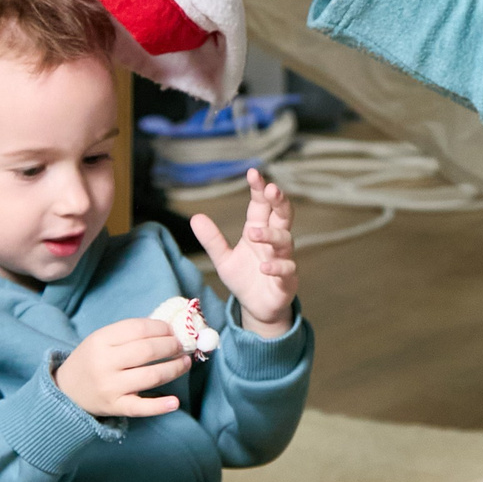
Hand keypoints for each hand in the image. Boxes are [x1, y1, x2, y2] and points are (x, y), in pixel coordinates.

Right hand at [54, 318, 188, 417]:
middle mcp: (104, 363)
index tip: (172, 330)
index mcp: (100, 341)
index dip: (161, 328)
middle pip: (147, 351)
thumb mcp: (101, 340)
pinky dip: (160, 406)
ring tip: (185, 363)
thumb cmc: (91, 360)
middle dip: (171, 346)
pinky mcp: (115, 407)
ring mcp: (110, 387)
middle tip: (181, 346)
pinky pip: (141, 407)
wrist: (66, 390)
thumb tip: (168, 329)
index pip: (138, 329)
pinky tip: (174, 402)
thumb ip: (129, 334)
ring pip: (151, 376)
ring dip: (174, 368)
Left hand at [190, 169, 296, 336]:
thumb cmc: (244, 279)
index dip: (259, 189)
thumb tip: (195, 217)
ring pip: (285, 240)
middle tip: (272, 189)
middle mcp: (273, 242)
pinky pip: (286, 269)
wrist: (257, 308)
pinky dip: (276, 267)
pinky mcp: (287, 280)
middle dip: (279, 201)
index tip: (253, 173)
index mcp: (259, 230)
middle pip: (282, 215)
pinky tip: (264, 267)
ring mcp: (283, 259)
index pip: (261, 205)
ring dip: (271, 235)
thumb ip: (212, 240)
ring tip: (253, 233)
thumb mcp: (223, 259)